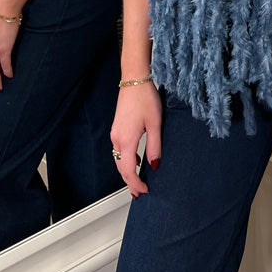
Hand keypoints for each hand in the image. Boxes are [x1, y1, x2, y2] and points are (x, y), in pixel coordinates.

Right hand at [110, 82, 161, 197]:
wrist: (134, 80)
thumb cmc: (145, 98)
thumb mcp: (155, 123)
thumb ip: (154, 146)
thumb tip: (154, 165)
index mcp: (126, 140)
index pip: (128, 171)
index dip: (135, 184)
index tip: (144, 191)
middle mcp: (117, 138)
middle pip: (121, 168)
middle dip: (130, 182)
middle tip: (140, 192)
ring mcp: (115, 133)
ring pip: (119, 159)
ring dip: (127, 171)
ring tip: (138, 180)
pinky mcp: (117, 128)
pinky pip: (119, 150)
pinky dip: (126, 160)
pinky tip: (136, 160)